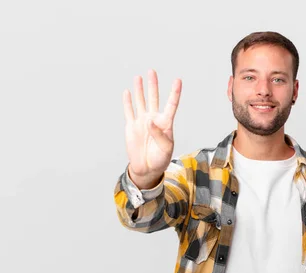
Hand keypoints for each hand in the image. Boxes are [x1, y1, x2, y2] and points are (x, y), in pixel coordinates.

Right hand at [122, 69, 181, 187]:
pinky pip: (129, 111)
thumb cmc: (160, 159)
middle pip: (154, 98)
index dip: (174, 93)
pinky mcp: (131, 126)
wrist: (146, 168)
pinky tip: (128, 92)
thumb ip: (159, 134)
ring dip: (140, 90)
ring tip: (139, 77)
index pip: (171, 105)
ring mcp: (142, 122)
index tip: (178, 80)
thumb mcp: (166, 148)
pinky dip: (128, 102)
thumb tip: (150, 121)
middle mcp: (154, 119)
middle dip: (153, 85)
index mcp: (166, 123)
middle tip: (152, 71)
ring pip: (141, 101)